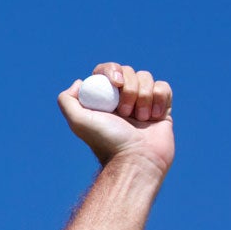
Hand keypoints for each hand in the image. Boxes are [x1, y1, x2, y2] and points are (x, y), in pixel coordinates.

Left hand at [57, 61, 173, 174]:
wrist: (137, 159)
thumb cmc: (107, 141)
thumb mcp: (78, 121)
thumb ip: (67, 100)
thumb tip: (80, 82)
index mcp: (103, 98)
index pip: (107, 70)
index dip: (112, 71)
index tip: (116, 84)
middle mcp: (122, 98)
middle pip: (129, 71)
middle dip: (130, 89)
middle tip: (126, 113)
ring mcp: (143, 102)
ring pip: (147, 78)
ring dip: (144, 97)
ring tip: (140, 119)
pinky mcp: (162, 108)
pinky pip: (163, 87)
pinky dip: (160, 99)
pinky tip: (154, 117)